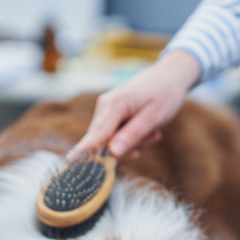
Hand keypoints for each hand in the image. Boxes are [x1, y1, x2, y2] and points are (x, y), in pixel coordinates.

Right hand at [67, 50, 200, 161]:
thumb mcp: (154, 117)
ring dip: (133, 143)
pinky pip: (116, 137)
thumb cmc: (164, 94)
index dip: (84, 151)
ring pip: (111, 143)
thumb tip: (112, 153)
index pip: (96, 135)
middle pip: (103, 143)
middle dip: (127, 149)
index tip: (70, 163)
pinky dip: (132, 138)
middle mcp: (104, 107)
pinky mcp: (110, 116)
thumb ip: (133, 135)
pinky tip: (148, 130)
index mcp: (114, 105)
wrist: (169, 76)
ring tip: (153, 131)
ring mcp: (106, 111)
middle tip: (152, 137)